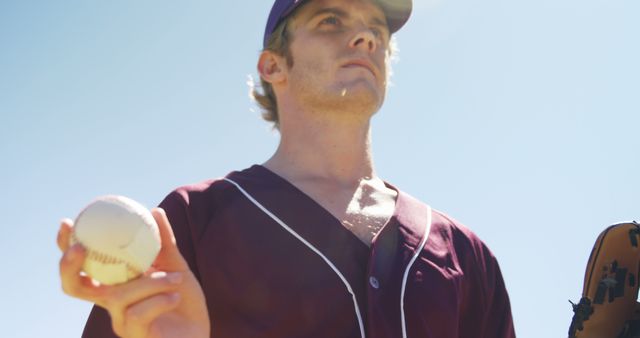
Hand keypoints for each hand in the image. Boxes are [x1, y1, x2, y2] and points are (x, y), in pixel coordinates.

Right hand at [58, 208, 209, 337]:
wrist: (198, 331)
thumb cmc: (182, 299)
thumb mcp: (175, 266)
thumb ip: (164, 242)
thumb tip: (154, 211)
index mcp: (116, 284)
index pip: (82, 267)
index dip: (66, 247)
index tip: (67, 223)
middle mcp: (111, 302)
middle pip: (74, 287)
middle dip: (69, 266)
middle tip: (80, 248)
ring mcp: (120, 321)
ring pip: (119, 295)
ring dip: (151, 282)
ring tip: (177, 278)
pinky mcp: (134, 335)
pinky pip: (138, 314)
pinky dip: (159, 301)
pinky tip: (175, 297)